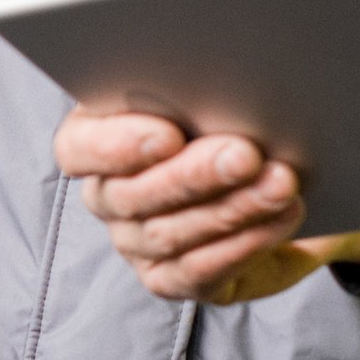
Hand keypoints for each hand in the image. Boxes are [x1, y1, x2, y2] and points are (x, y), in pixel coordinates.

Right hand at [54, 109, 359, 304]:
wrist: (275, 175)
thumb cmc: (230, 118)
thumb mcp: (213, 93)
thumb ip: (201, 89)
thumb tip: (229, 81)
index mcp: (98, 137)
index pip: (78, 147)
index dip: (115, 145)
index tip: (169, 134)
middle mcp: (109, 196)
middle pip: (132, 195)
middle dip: (194, 175)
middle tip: (246, 155)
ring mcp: (136, 244)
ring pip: (171, 234)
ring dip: (232, 208)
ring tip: (281, 184)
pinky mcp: (173, 279)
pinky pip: (200, 271)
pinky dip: (245, 244)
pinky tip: (281, 218)